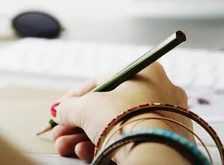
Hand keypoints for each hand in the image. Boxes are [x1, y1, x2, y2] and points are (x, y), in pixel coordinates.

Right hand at [51, 62, 191, 161]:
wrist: (152, 153)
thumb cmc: (123, 119)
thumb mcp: (87, 107)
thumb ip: (70, 107)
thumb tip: (60, 111)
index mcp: (146, 71)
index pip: (104, 80)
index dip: (76, 96)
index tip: (61, 110)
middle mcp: (160, 89)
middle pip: (108, 106)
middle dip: (78, 122)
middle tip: (59, 133)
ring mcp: (164, 116)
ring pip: (116, 124)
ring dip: (84, 137)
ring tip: (64, 147)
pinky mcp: (163, 139)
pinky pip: (129, 138)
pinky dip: (105, 145)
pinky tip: (83, 152)